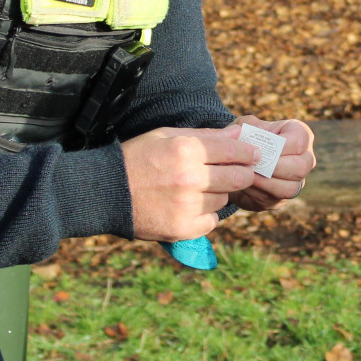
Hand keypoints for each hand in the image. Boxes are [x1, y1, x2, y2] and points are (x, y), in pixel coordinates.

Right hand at [121, 126, 258, 241]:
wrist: (106, 193)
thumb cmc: (138, 158)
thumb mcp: (167, 136)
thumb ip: (206, 135)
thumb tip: (240, 132)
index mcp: (186, 150)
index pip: (234, 150)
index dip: (248, 152)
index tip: (254, 154)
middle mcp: (189, 178)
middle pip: (239, 177)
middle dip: (241, 173)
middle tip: (234, 172)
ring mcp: (186, 206)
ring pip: (224, 199)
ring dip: (217, 193)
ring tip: (194, 189)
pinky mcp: (182, 229)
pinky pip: (212, 220)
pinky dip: (205, 214)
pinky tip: (188, 206)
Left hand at [226, 117, 314, 211]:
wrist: (239, 159)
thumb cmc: (247, 137)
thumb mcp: (246, 125)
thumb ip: (247, 127)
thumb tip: (245, 137)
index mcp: (301, 135)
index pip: (298, 142)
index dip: (279, 147)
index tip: (259, 149)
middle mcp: (305, 159)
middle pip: (300, 168)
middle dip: (274, 167)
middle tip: (254, 165)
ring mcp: (296, 182)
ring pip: (290, 189)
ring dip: (266, 183)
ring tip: (247, 175)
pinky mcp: (281, 199)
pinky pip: (273, 200)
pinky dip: (257, 193)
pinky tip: (244, 184)